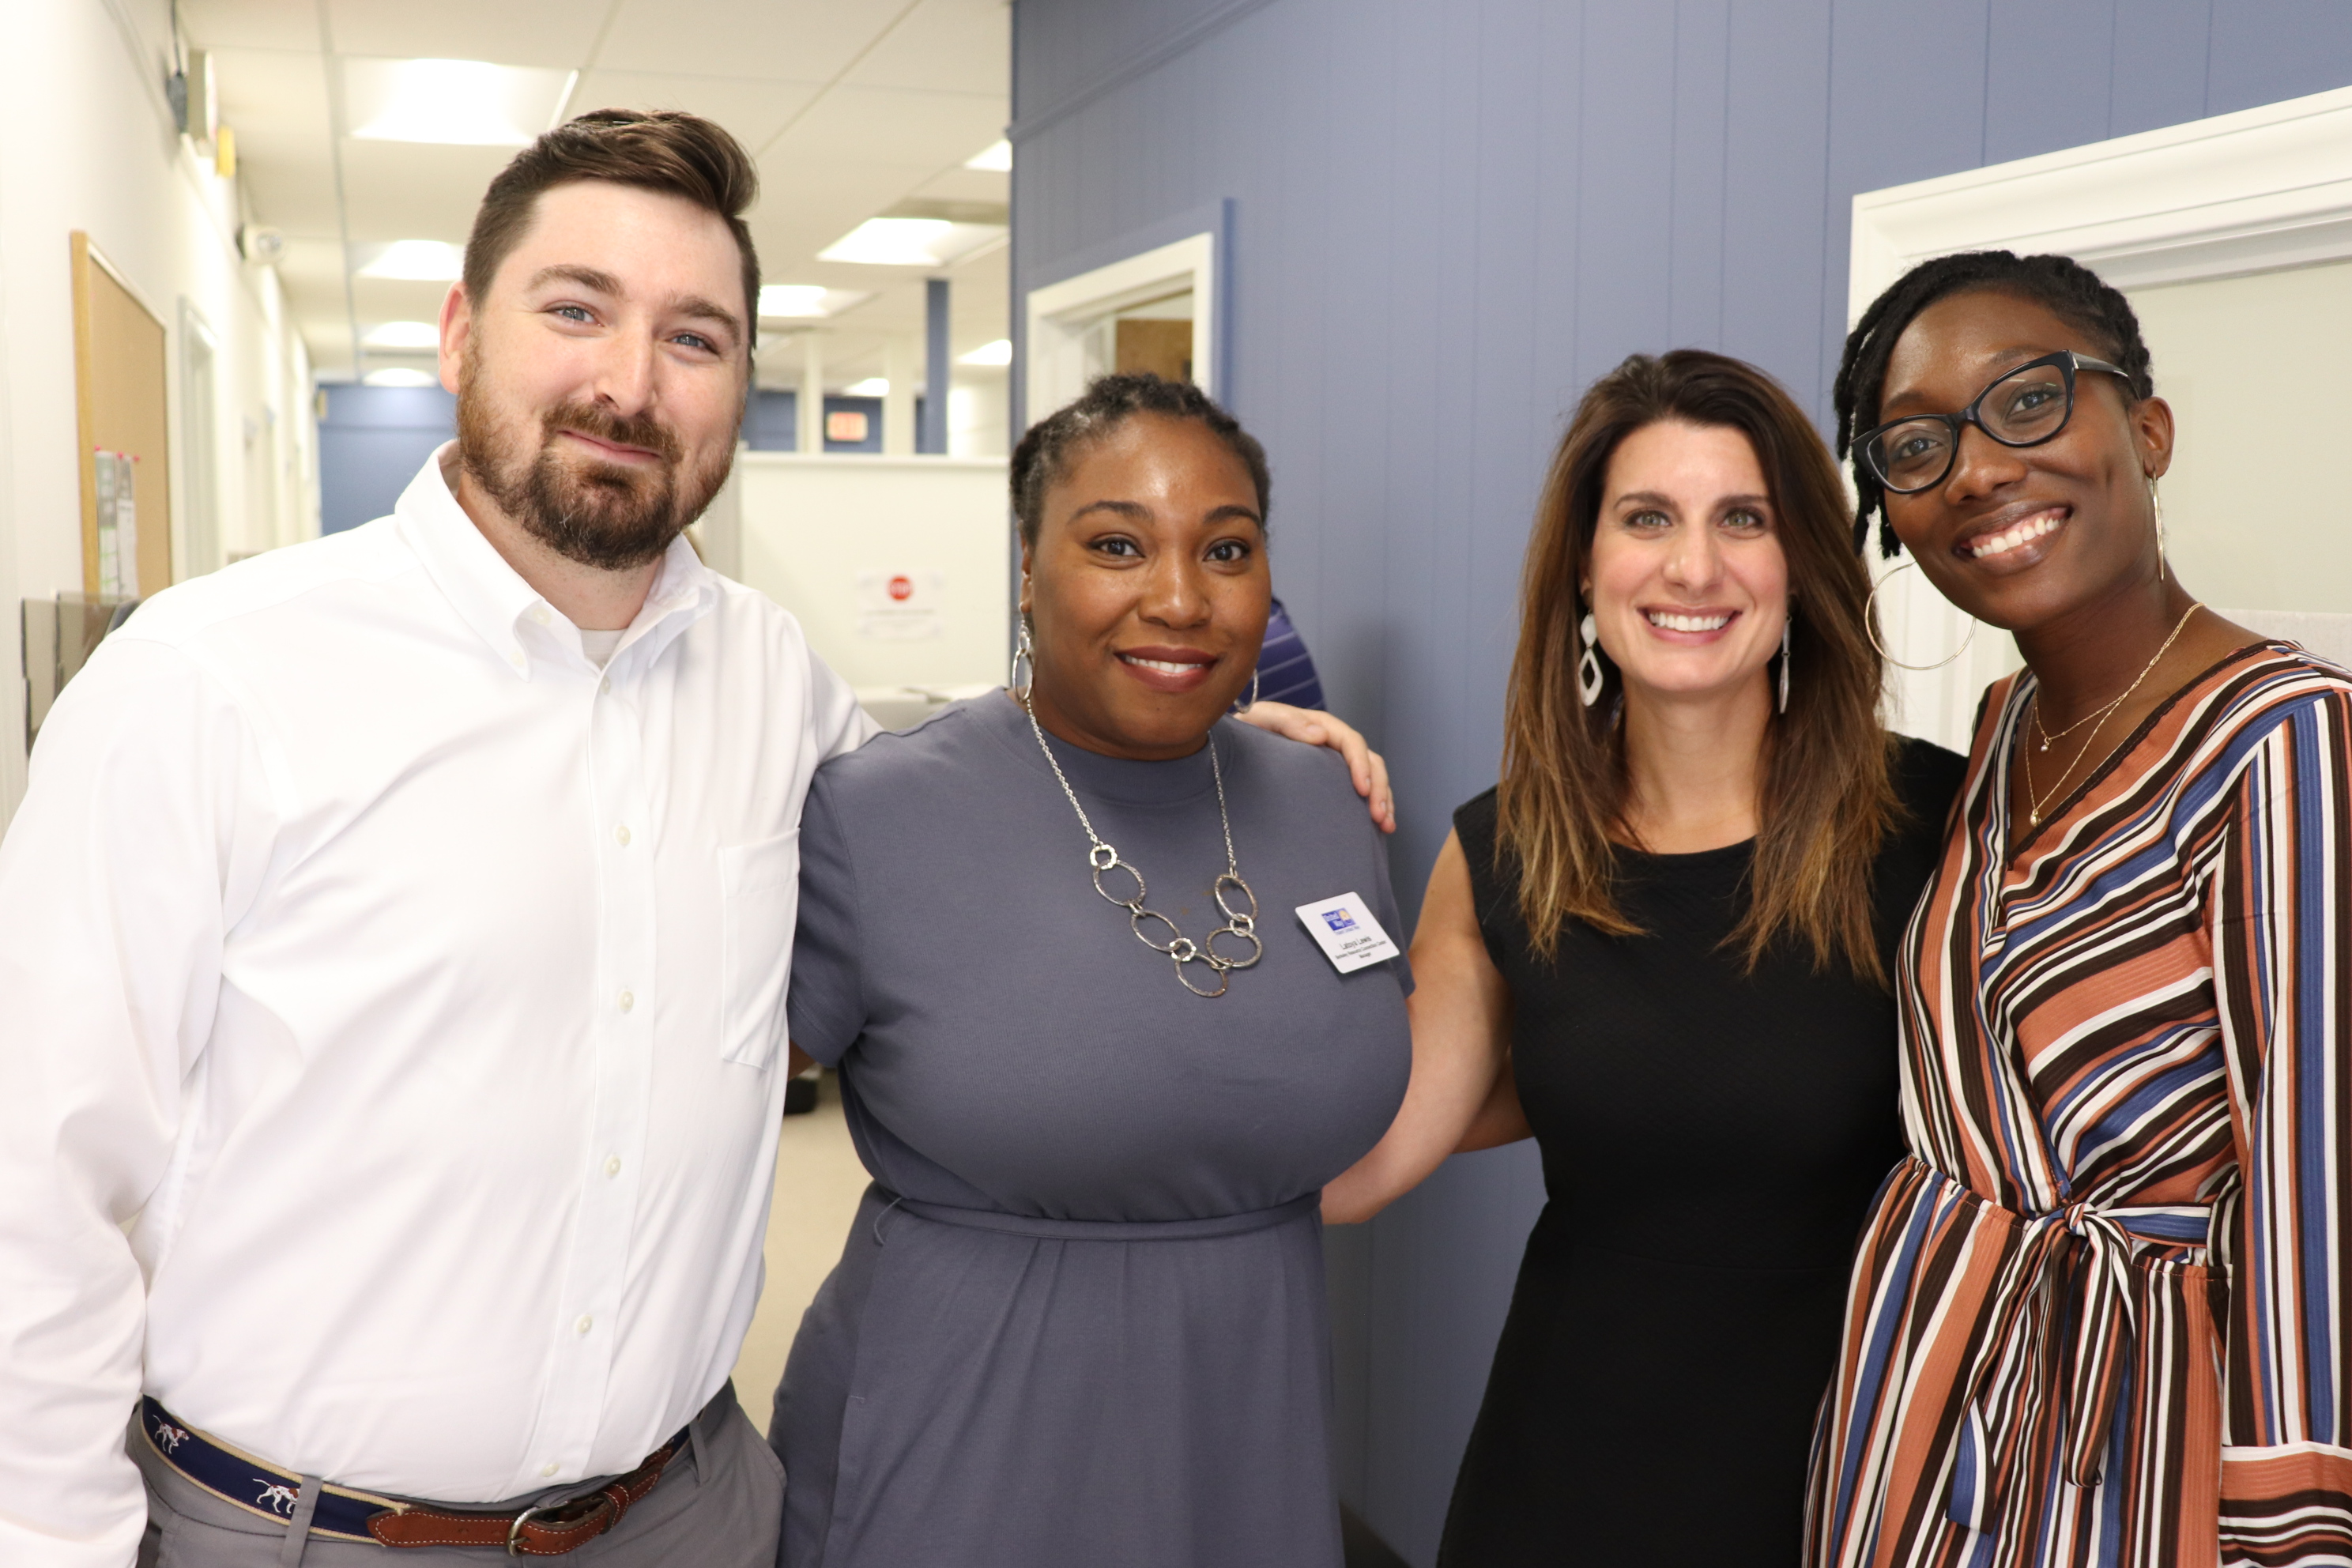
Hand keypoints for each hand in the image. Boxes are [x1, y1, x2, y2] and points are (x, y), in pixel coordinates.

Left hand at [1232, 702, 1395, 832]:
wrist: (1237, 742)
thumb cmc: (1249, 728)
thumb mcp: (1263, 720)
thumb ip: (1288, 723)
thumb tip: (1321, 734)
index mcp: (1322, 726)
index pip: (1352, 742)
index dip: (1361, 765)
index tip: (1362, 790)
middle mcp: (1335, 743)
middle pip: (1370, 761)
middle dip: (1379, 788)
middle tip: (1379, 815)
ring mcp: (1336, 762)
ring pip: (1372, 777)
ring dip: (1383, 800)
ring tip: (1386, 824)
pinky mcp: (1333, 779)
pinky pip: (1362, 790)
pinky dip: (1374, 805)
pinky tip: (1379, 826)